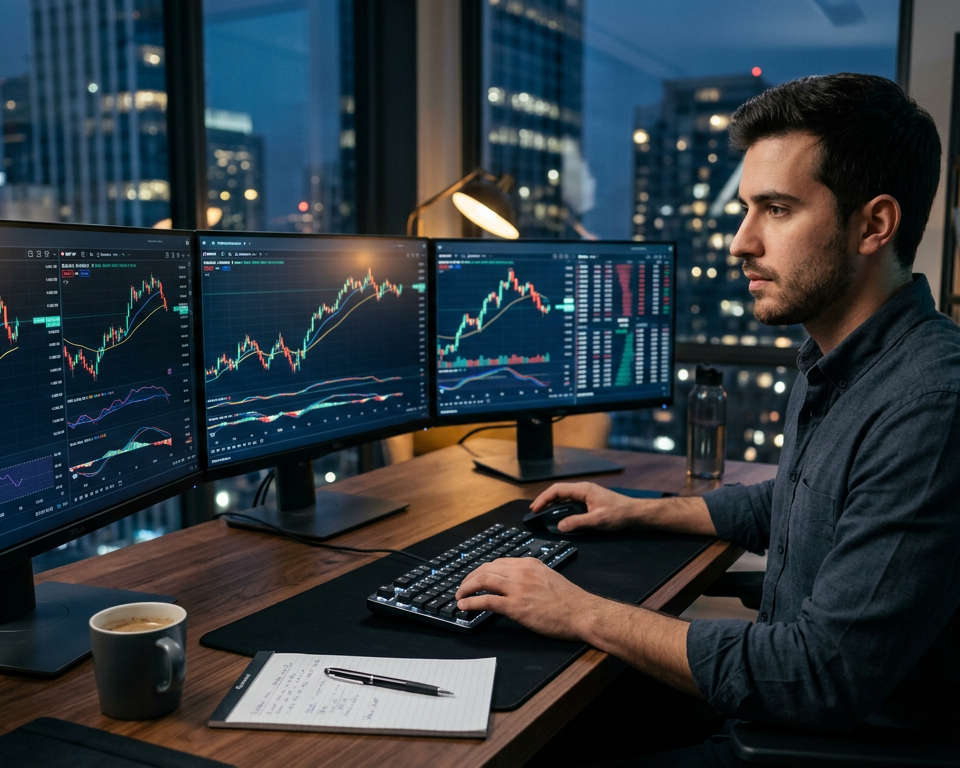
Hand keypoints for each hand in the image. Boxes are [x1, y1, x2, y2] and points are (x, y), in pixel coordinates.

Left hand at [455, 557, 597, 640]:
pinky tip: (464, 606)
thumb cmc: (570, 600)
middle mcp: (521, 572)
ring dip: (466, 588)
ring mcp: (518, 588)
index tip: (476, 578)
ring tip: (459, 596)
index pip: (498, 562)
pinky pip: (486, 601)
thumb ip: (531, 576)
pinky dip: (471, 602)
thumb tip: (517, 584)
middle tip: (463, 587)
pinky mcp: (516, 606)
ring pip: (483, 580)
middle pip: (486, 568)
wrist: (582, 613)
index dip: (483, 570)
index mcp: (529, 564)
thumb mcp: (549, 577)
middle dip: (470, 578)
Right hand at [530, 482, 641, 534]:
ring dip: (553, 503)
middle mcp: (583, 489)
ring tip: (543, 512)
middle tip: (535, 511)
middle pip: (559, 491)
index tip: (535, 509)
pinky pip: (571, 501)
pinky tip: (559, 515)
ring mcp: (587, 494)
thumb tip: (560, 526)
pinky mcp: (590, 500)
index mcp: (583, 490)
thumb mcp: (597, 521)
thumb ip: (577, 522)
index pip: (557, 490)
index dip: (544, 499)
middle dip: (545, 500)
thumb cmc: (619, 514)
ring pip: (565, 496)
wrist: (635, 513)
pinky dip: (562, 507)